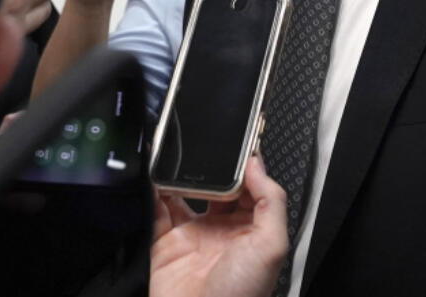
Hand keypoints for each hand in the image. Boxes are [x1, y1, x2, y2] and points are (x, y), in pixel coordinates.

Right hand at [150, 156, 286, 296]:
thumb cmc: (241, 296)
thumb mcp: (271, 246)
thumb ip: (271, 201)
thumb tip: (258, 164)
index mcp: (252, 229)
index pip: (251, 186)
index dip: (245, 165)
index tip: (238, 144)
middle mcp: (223, 229)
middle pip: (217, 186)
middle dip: (212, 165)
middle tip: (207, 146)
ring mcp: (193, 235)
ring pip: (185, 193)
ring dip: (181, 174)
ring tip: (179, 155)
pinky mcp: (165, 243)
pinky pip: (157, 210)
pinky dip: (153, 192)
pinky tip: (155, 176)